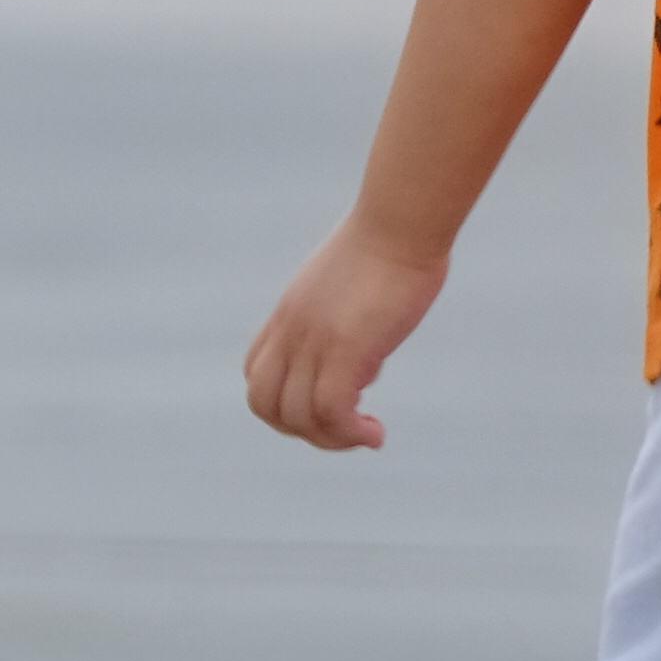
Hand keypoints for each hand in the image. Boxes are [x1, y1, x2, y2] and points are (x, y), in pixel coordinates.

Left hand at [243, 223, 445, 452]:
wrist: (402, 220)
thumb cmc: (394, 244)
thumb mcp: (354, 289)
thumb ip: (346, 326)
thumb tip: (363, 366)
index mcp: (289, 313)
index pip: (257, 372)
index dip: (285, 400)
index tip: (330, 401)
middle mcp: (292, 330)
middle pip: (263, 402)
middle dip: (300, 430)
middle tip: (345, 429)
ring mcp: (315, 340)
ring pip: (294, 416)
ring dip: (330, 440)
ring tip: (367, 435)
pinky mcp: (346, 348)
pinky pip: (330, 411)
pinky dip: (349, 434)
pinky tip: (376, 434)